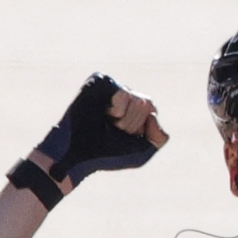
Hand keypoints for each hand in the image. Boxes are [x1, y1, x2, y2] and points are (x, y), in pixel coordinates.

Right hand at [36, 74, 168, 185]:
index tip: (123, 136)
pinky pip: (124, 93)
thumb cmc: (106, 155)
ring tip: (107, 122)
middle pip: (147, 104)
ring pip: (138, 100)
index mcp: (134, 109)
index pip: (152, 111)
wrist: (78, 155)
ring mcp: (112, 87)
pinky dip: (118, 109)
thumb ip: (159, 137)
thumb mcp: (141, 152)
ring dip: (125, 120)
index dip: (140, 129)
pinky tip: (105, 113)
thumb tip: (153, 115)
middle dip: (132, 125)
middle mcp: (124, 95)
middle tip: (112, 130)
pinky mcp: (99, 82)